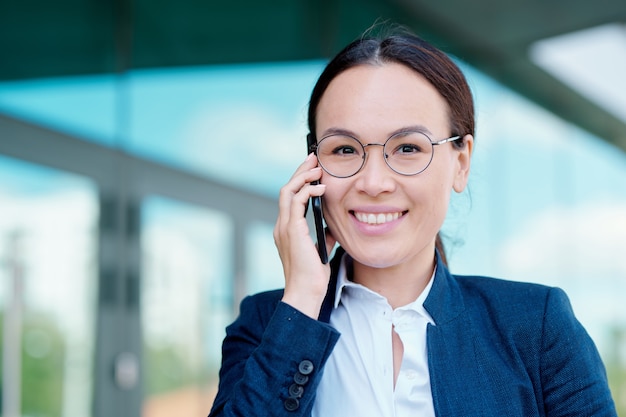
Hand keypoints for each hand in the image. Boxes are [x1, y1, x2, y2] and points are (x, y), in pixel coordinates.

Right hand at [274, 153, 335, 317]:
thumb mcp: (320, 251)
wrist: (306, 292)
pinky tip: (321, 187)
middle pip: (286, 189)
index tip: (313, 170)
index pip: (289, 198)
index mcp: (286, 230)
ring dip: (302, 176)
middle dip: (300, 171)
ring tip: (317, 167)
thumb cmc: (313, 276)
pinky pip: (296, 202)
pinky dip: (308, 191)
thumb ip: (323, 237)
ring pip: (288, 191)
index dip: (299, 181)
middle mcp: (282, 226)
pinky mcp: (292, 230)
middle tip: (313, 158)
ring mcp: (284, 227)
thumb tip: (333, 227)